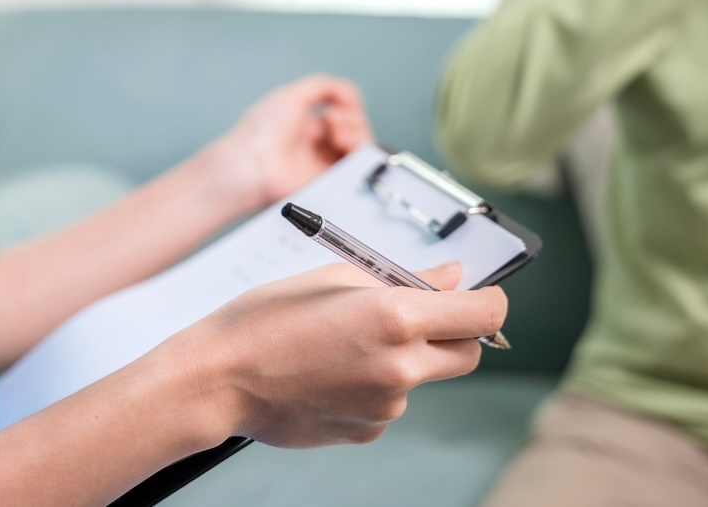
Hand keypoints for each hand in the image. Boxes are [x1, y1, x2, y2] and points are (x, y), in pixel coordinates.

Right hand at [170, 261, 505, 447]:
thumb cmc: (264, 320)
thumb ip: (405, 278)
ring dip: (403, 358)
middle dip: (456, 332)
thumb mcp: (334, 278)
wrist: (217, 380)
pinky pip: (388, 403)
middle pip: (468, 353)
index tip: (481, 294)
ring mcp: (385, 406)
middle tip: (417, 314)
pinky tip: (328, 372)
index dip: (490, 301)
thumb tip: (453, 277)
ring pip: (422, 377)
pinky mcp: (366, 431)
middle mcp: (400, 366)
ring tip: (340, 344)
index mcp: (394, 317)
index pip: (484, 315)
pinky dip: (373, 386)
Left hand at [209, 75, 373, 212]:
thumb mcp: (292, 94)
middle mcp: (317, 146)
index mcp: (306, 125)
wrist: (253, 163)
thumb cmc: (262, 132)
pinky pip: (359, 166)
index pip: (342, 113)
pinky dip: (360, 148)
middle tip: (332, 121)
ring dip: (357, 131)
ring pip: (362, 145)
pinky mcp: (331, 181)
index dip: (346, 106)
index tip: (332, 108)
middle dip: (352, 118)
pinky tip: (344, 143)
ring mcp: (325, 164)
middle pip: (356, 128)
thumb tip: (351, 93)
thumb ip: (325, 86)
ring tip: (337, 133)